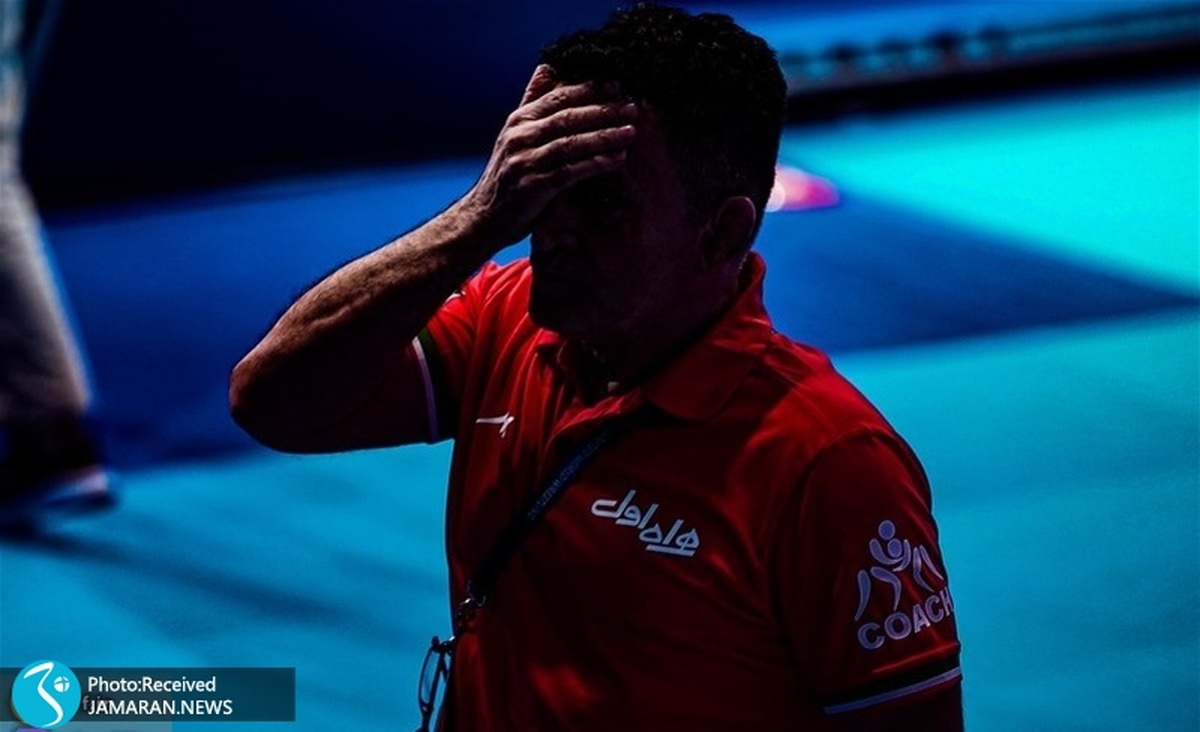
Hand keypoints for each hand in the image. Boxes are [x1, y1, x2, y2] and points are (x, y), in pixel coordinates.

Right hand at [459, 65, 638, 245]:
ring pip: (571, 143)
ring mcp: (524, 161)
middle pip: (568, 117)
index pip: (558, 96)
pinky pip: (570, 171)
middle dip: (603, 111)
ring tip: (631, 132)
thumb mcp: (515, 134)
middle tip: (633, 107)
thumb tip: (547, 67)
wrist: (483, 217)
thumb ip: (532, 102)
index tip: (618, 86)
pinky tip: (617, 160)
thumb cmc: (506, 176)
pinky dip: (596, 164)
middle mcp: (520, 136)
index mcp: (519, 120)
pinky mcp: (532, 186)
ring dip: (604, 137)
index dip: (589, 90)